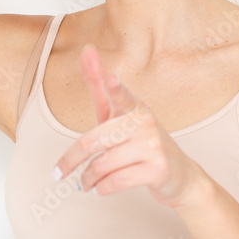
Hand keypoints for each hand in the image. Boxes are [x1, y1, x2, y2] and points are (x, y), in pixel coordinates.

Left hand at [52, 44, 204, 208]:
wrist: (180, 176)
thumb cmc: (141, 143)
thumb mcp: (120, 115)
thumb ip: (100, 88)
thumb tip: (87, 50)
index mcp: (135, 107)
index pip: (121, 96)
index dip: (116, 88)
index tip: (111, 79)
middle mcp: (145, 123)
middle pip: (93, 141)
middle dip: (70, 161)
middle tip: (58, 173)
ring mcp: (154, 146)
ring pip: (102, 165)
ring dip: (87, 179)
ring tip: (84, 183)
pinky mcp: (158, 170)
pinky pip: (116, 181)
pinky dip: (102, 188)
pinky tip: (100, 188)